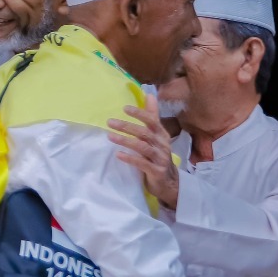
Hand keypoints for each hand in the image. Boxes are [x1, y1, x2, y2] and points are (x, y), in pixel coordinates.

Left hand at [106, 94, 178, 208]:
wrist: (168, 181)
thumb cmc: (158, 155)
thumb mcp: (156, 135)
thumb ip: (152, 116)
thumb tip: (150, 94)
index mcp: (162, 135)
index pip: (152, 121)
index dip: (139, 114)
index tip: (124, 108)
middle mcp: (163, 145)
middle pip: (145, 133)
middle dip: (127, 126)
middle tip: (109, 122)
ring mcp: (160, 158)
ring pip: (143, 147)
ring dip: (125, 141)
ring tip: (110, 136)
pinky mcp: (157, 171)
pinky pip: (142, 164)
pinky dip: (130, 158)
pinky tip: (118, 154)